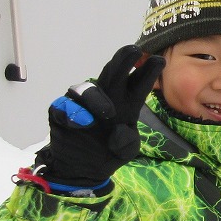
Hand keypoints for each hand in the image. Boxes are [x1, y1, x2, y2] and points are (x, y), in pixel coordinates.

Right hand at [34, 45, 163, 190]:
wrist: (82, 169)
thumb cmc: (109, 152)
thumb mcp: (126, 150)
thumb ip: (127, 141)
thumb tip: (120, 130)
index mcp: (127, 103)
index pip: (139, 83)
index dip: (148, 72)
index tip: (159, 61)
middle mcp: (105, 97)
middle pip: (114, 75)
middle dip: (124, 61)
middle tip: (134, 51)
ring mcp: (82, 104)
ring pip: (88, 90)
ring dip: (97, 98)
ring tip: (108, 112)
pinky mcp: (61, 113)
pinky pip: (63, 107)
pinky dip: (71, 112)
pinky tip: (80, 121)